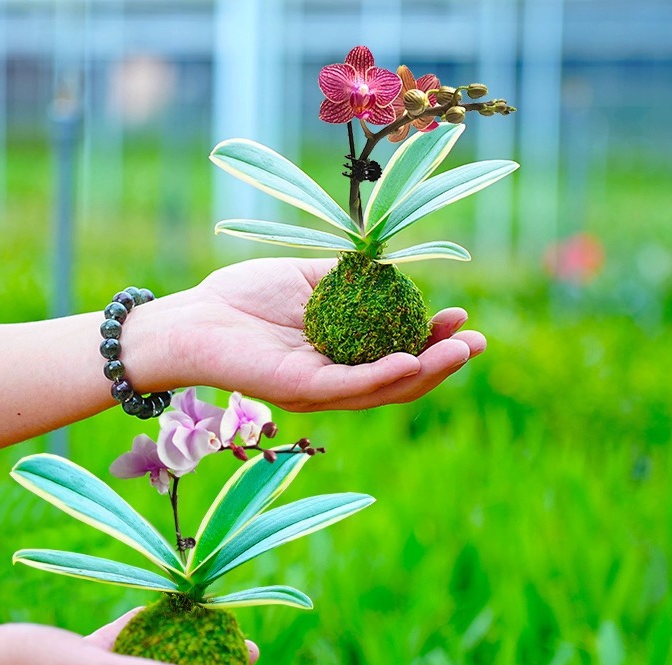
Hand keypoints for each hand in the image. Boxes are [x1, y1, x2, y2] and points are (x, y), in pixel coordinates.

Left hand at [171, 257, 484, 410]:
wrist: (194, 317)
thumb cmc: (245, 297)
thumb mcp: (309, 279)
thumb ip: (349, 279)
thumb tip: (390, 268)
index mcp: (340, 352)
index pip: (396, 352)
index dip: (431, 339)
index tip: (459, 316)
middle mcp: (336, 376)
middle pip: (399, 378)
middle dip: (442, 362)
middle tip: (477, 342)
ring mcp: (319, 387)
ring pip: (383, 388)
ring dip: (425, 372)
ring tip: (461, 351)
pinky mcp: (299, 389)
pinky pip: (348, 385)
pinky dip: (382, 375)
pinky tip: (411, 360)